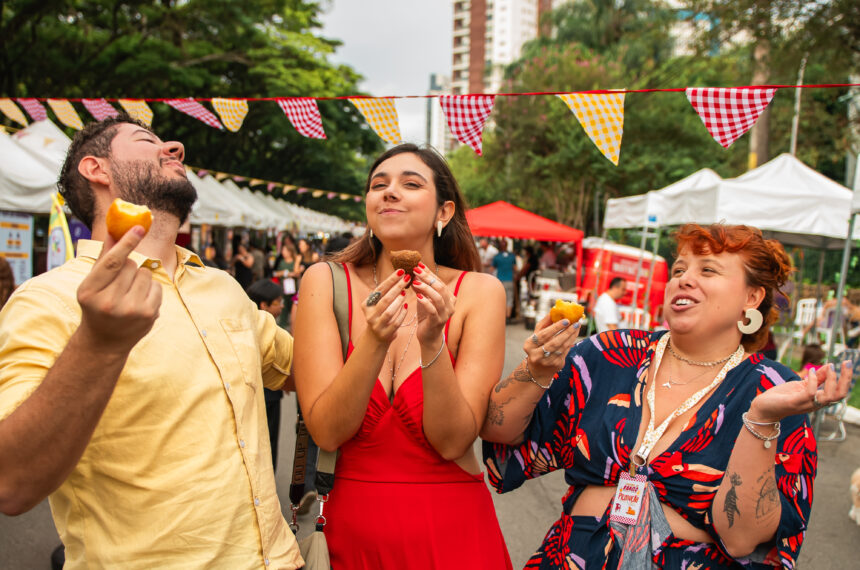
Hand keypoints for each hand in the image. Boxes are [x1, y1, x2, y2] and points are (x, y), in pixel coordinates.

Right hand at [75, 226, 161, 354]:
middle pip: (131, 264)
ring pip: (145, 273)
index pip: (112, 262)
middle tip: (119, 284)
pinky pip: (157, 286)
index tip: (139, 227)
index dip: (127, 242)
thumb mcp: (92, 284)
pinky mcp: (149, 315)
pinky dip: (150, 289)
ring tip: (128, 294)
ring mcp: (131, 310)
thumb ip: (103, 258)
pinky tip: (139, 301)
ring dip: (140, 278)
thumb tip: (114, 230)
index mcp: (89, 291)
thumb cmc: (97, 305)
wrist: (104, 341)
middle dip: (128, 268)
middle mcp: (109, 302)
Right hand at [361, 268, 409, 343]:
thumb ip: (386, 293)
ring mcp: (377, 325)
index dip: (391, 280)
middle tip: (407, 278)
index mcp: (367, 304)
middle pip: (385, 299)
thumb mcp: (378, 304)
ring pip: (389, 312)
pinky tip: (406, 306)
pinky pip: (396, 322)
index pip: (380, 289)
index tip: (401, 271)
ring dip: (398, 301)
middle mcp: (370, 314)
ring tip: (406, 292)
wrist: (376, 337)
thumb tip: (401, 275)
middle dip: (397, 287)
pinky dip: (402, 314)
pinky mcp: (385, 333)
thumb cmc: (380, 315)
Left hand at [411, 263, 455, 343]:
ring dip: (426, 288)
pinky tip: (417, 297)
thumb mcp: (424, 299)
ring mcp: (445, 314)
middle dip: (427, 277)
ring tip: (415, 282)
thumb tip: (414, 273)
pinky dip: (425, 302)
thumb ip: (421, 287)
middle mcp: (450, 305)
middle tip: (416, 270)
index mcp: (449, 297)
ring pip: (438, 297)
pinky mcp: (437, 321)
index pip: (439, 281)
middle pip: (440, 287)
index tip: (418, 265)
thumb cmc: (426, 316)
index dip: (429, 273)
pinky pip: (432, 309)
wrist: (428, 336)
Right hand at [524, 314, 580, 379]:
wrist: (538, 369)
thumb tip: (554, 310)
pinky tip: (574, 334)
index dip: (556, 327)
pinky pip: (566, 351)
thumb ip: (545, 323)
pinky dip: (571, 342)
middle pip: (554, 342)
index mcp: (529, 345)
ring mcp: (547, 362)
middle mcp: (536, 355)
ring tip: (577, 327)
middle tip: (575, 323)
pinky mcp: (556, 365)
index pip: (544, 335)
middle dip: (566, 332)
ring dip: (571, 336)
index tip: (566, 320)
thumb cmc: (537, 346)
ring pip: (562, 347)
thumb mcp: (537, 335)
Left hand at [749, 361, 852, 422]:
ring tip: (831, 366)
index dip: (846, 378)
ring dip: (832, 380)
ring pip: (828, 396)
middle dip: (846, 379)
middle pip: (840, 395)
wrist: (764, 408)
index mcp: (819, 399)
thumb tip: (829, 366)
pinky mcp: (795, 402)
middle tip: (847, 363)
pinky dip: (812, 380)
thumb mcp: (801, 385)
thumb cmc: (782, 397)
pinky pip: (809, 393)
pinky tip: (809, 371)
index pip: (840, 392)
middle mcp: (816, 403)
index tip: (847, 363)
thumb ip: (816, 378)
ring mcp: (806, 404)